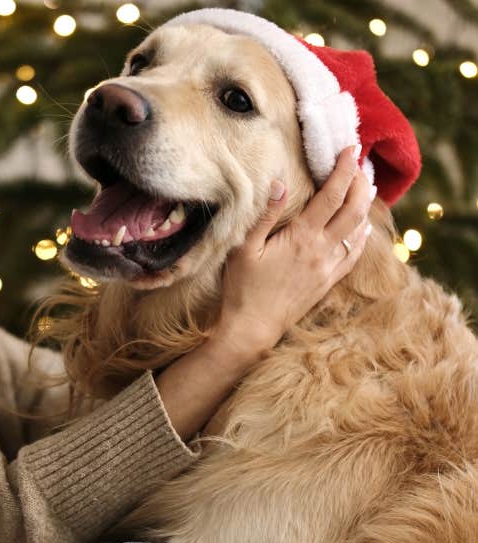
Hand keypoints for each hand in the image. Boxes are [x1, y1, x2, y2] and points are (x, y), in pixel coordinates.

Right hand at [214, 145, 373, 363]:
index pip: (332, 195)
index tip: (351, 148)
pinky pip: (354, 255)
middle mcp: (322, 250)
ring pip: (358, 231)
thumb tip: (280, 182)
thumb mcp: (245, 249)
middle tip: (358, 165)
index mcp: (302, 237)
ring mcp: (328, 268)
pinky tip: (363, 227)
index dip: (344, 169)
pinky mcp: (327, 282)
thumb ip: (266, 215)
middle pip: (354, 209)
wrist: (252, 329)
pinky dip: (362, 237)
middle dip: (360, 183)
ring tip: (365, 188)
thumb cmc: (243, 289)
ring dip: (364, 206)